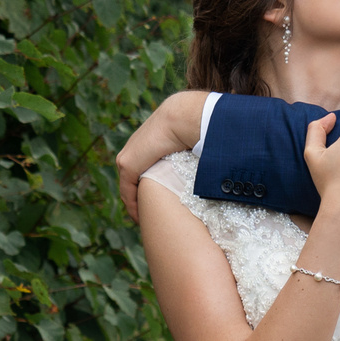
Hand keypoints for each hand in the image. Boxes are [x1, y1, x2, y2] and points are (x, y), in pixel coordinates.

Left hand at [114, 91, 204, 220]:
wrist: (181, 118)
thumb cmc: (192, 126)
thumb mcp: (188, 142)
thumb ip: (190, 153)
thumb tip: (212, 160)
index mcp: (147, 145)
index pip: (141, 172)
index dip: (148, 189)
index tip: (158, 204)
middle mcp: (133, 151)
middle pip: (133, 183)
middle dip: (141, 200)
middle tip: (153, 218)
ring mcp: (127, 158)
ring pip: (129, 190)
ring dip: (138, 206)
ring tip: (149, 222)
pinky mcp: (127, 166)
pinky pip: (127, 193)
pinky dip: (133, 208)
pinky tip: (142, 219)